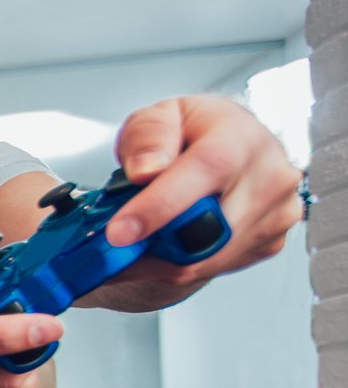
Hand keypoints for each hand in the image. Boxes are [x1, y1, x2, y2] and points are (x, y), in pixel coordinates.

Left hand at [89, 94, 300, 309]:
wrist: (227, 151)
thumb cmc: (193, 134)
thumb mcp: (159, 117)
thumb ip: (148, 137)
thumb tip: (147, 170)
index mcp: (242, 136)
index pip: (207, 169)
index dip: (160, 205)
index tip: (120, 231)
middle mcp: (270, 176)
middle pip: (208, 226)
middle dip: (151, 241)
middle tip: (111, 243)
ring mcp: (276, 213)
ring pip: (206, 258)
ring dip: (158, 257)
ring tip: (135, 238)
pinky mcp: (269, 243)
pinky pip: (212, 269)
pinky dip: (175, 265)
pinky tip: (164, 244)